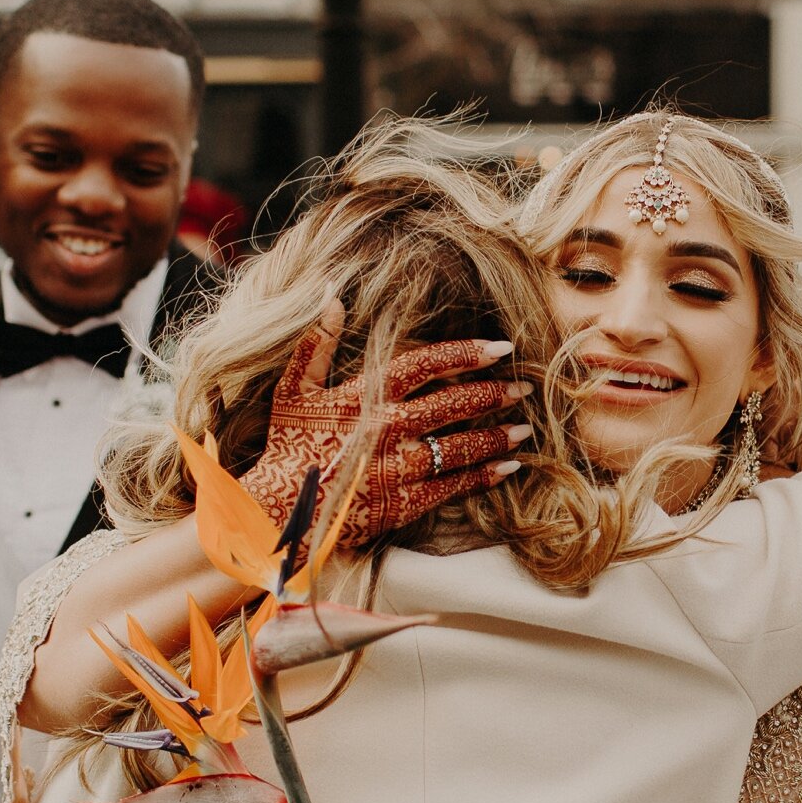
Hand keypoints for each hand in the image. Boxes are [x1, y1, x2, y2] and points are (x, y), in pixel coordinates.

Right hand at [239, 301, 530, 559]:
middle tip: (524, 389)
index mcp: (368, 395)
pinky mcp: (402, 503)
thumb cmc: (286, 446)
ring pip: (460, 447)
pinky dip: (482, 477)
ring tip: (524, 430)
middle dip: (494, 395)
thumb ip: (317, 341)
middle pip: (455, 404)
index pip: (428, 364)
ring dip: (496, 437)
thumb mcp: (294, 388)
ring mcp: (399, 467)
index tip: (499, 348)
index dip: (466, 353)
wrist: (277, 510)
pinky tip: (506, 468)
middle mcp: (390, 428)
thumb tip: (329, 292)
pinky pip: (451, 487)